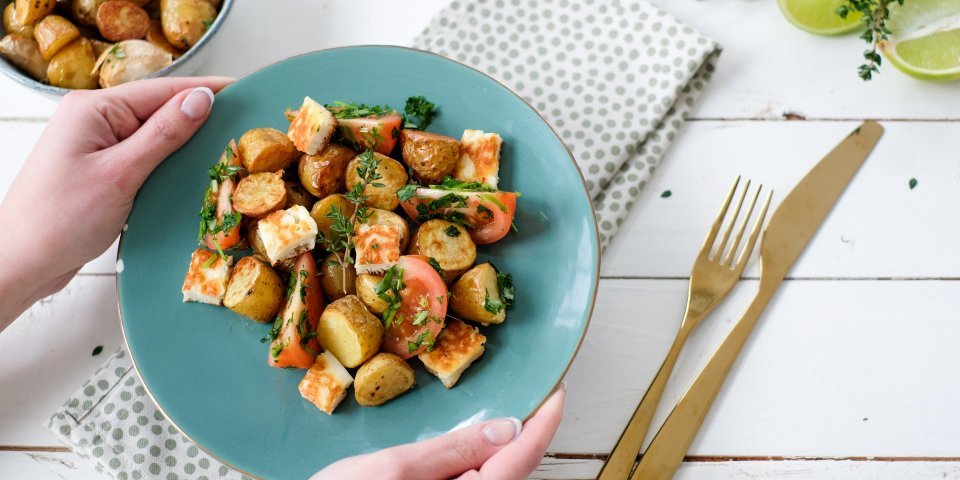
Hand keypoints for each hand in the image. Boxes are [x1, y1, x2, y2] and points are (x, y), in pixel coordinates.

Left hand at [0, 76, 232, 327]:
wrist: (22, 262)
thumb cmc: (61, 219)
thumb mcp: (120, 173)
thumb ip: (163, 135)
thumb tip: (202, 99)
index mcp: (94, 109)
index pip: (162, 91)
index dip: (206, 91)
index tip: (246, 91)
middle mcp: (94, 121)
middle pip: (160, 111)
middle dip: (200, 119)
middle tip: (246, 126)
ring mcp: (96, 147)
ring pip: (155, 137)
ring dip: (187, 145)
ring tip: (229, 149)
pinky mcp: (101, 172)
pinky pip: (144, 159)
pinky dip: (169, 165)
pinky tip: (193, 174)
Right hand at [312, 384, 565, 479]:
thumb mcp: (393, 469)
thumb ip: (452, 451)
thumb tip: (508, 429)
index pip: (523, 457)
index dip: (545, 421)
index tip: (559, 389)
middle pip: (513, 471)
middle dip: (529, 435)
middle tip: (536, 393)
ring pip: (494, 479)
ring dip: (505, 450)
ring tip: (508, 414)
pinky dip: (479, 462)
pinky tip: (470, 445)